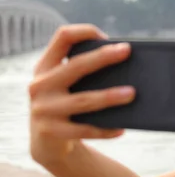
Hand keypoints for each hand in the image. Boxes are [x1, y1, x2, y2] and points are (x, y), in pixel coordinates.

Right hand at [28, 24, 135, 164]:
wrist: (46, 144)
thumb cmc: (68, 105)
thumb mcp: (66, 85)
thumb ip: (84, 72)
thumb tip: (125, 63)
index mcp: (45, 66)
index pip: (62, 37)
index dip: (85, 32)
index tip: (108, 37)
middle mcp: (40, 85)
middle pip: (75, 66)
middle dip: (102, 57)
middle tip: (127, 51)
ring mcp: (43, 109)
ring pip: (83, 100)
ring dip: (109, 96)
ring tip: (132, 93)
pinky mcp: (51, 132)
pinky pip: (84, 130)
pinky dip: (105, 129)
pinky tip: (121, 128)